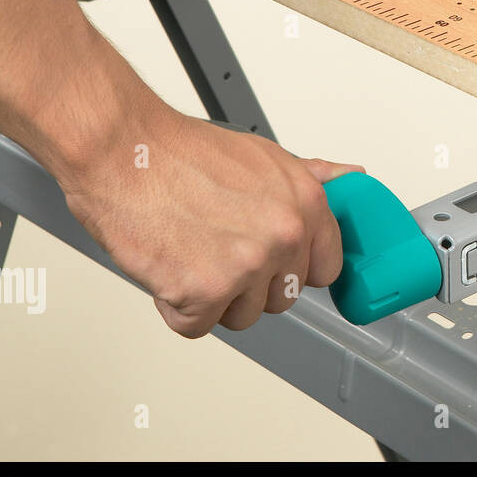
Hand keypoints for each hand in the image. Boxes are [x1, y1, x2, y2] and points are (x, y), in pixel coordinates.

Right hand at [58, 107, 363, 338]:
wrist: (123, 151)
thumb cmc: (182, 153)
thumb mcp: (264, 156)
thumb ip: (311, 177)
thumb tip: (352, 176)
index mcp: (306, 205)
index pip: (325, 268)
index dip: (291, 268)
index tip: (270, 262)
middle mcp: (284, 236)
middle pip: (281, 298)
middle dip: (248, 284)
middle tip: (215, 248)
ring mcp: (246, 266)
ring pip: (241, 316)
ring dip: (212, 297)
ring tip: (190, 252)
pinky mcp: (203, 292)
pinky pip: (196, 326)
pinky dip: (176, 307)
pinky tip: (168, 268)